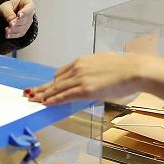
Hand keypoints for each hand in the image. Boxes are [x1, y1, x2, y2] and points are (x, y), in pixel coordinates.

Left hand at [0, 0, 34, 38]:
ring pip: (23, 27)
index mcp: (27, 3)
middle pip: (26, 19)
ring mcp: (28, 22)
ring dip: (14, 30)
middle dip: (17, 23)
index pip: (30, 8)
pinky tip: (8, 34)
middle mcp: (30, 13)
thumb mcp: (5, 6)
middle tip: (10, 24)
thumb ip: (8, 13)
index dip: (25, 12)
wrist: (6, 13)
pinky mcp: (24, 29)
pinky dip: (13, 35)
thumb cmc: (8, 7)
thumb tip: (12, 20)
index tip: (18, 15)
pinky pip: (20, 33)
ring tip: (7, 30)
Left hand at [26, 53, 149, 104]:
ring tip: (32, 100)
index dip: (53, 82)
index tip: (47, 86)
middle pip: (55, 80)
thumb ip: (94, 70)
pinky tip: (45, 103)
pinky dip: (53, 99)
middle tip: (30, 92)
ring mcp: (80, 79)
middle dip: (42, 88)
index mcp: (82, 61)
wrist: (134, 70)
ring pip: (56, 88)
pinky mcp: (85, 89)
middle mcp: (78, 68)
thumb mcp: (104, 63)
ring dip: (43, 95)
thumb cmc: (125, 68)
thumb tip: (94, 76)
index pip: (62, 72)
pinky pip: (64, 95)